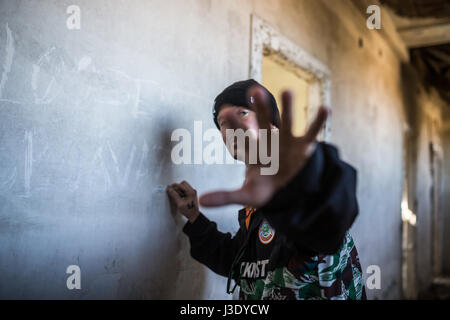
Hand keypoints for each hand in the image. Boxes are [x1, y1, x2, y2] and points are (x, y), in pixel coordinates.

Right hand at [166, 181, 199, 222]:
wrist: (193, 215)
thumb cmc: (188, 211)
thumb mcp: (179, 203)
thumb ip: (174, 195)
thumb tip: (170, 189)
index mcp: (190, 192)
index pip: (181, 185)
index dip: (174, 186)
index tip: (169, 188)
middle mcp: (192, 191)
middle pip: (183, 184)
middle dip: (177, 187)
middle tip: (174, 192)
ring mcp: (192, 192)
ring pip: (184, 186)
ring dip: (179, 190)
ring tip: (178, 197)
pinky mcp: (191, 194)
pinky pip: (185, 190)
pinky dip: (181, 192)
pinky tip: (180, 197)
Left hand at [199, 86, 329, 207]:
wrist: (284, 190)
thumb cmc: (264, 189)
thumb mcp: (246, 195)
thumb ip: (225, 196)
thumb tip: (200, 201)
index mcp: (254, 152)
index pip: (243, 138)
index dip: (235, 125)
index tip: (224, 111)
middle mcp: (270, 143)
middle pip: (264, 124)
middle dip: (260, 109)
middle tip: (254, 90)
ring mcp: (287, 143)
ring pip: (288, 123)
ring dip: (289, 108)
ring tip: (288, 90)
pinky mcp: (303, 148)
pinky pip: (312, 133)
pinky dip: (318, 122)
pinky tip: (325, 108)